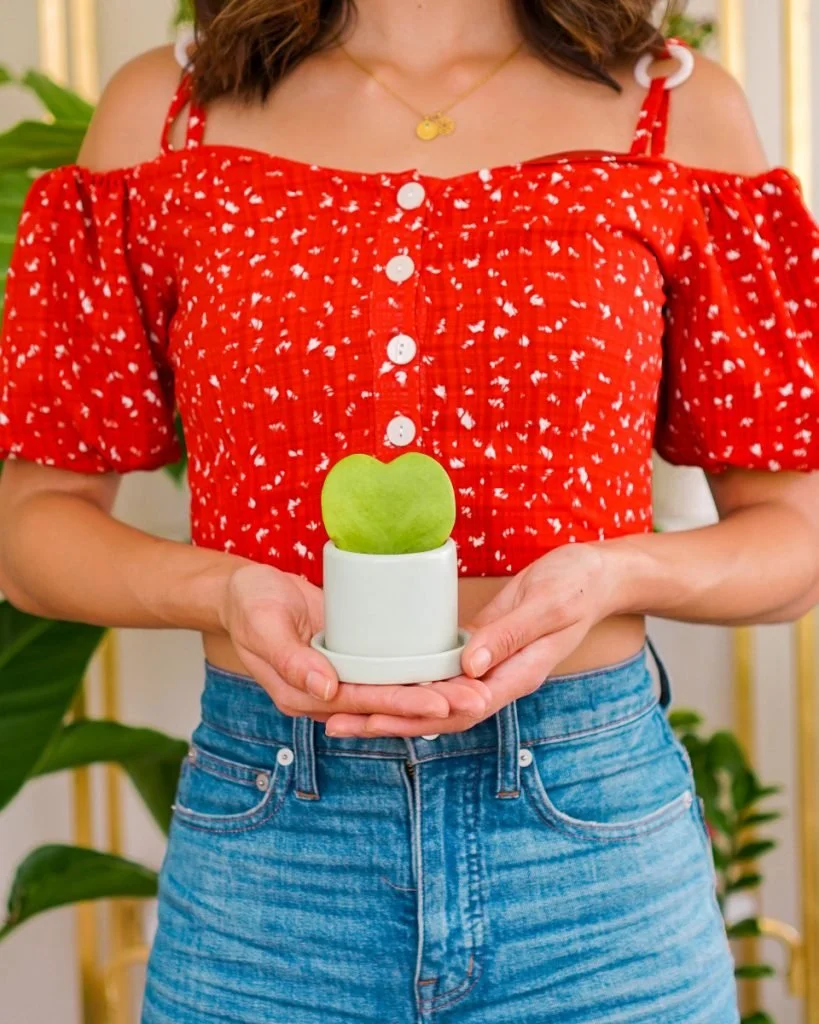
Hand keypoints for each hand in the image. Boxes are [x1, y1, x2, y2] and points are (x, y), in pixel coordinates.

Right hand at [220, 563, 491, 723]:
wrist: (243, 591)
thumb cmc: (248, 604)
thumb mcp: (262, 625)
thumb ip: (289, 659)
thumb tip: (325, 690)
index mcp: (303, 693)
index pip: (363, 702)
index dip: (403, 704)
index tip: (442, 703)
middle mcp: (326, 692)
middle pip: (386, 703)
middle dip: (432, 704)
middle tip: (477, 699)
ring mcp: (339, 676)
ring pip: (392, 690)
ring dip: (432, 692)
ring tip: (476, 691)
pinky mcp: (350, 658)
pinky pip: (386, 670)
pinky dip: (416, 672)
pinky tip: (449, 669)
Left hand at [323, 543, 617, 736]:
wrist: (594, 577)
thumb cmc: (575, 587)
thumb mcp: (547, 606)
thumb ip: (509, 636)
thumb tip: (469, 668)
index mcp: (516, 676)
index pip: (459, 708)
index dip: (414, 716)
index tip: (372, 715)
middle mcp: (497, 680)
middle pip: (435, 715)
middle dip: (387, 721)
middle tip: (336, 722)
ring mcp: (486, 669)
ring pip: (431, 700)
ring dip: (388, 708)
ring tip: (340, 711)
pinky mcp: (476, 651)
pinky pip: (437, 675)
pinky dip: (405, 682)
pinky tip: (374, 679)